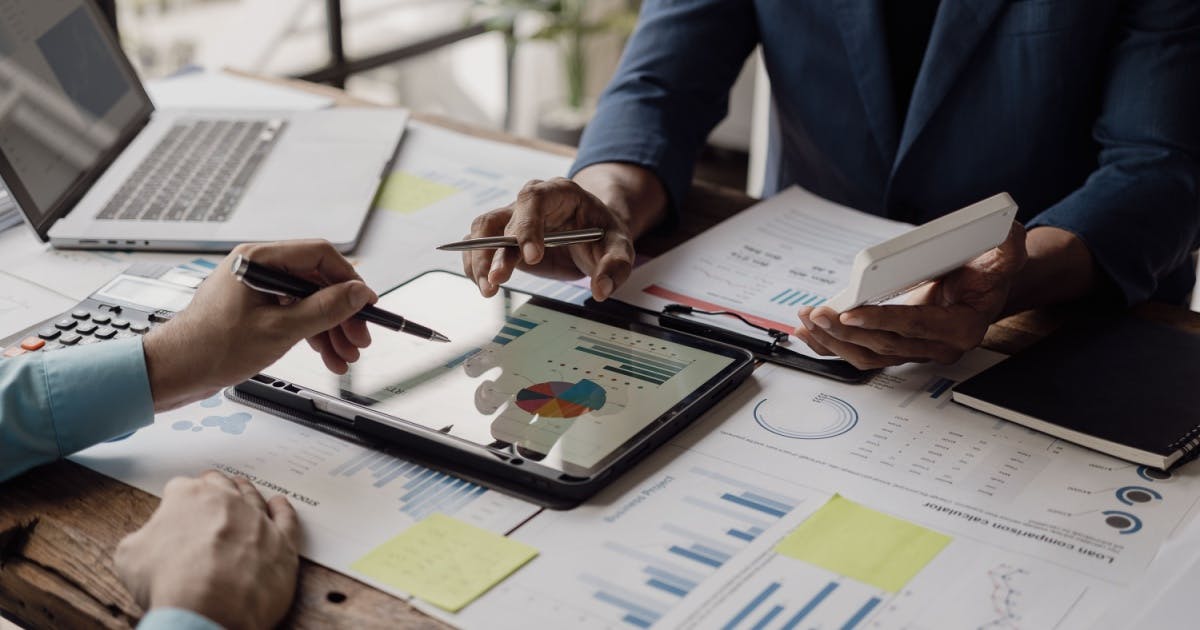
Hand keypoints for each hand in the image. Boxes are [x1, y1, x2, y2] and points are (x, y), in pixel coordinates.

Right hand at [114, 471, 300, 629]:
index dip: (176, 500)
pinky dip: (283, 510)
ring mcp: (257, 519)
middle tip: (210, 491)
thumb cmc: (169, 581)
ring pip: (253, 497)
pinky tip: (280, 504)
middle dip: (213, 487)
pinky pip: (286, 518)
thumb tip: (146, 541)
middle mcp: (227, 500)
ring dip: (246, 492)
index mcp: (188, 497)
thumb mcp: (129, 556)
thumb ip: (141, 538)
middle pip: (220, 485)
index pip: (180, 488)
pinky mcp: (282, 541)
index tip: (176, 508)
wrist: (209, 607)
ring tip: (243, 488)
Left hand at [144, 240, 377, 410]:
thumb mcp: (280, 329)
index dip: (349, 280)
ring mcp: (256, 289)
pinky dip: (312, 334)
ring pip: (308, 301)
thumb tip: (357, 293)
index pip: (319, 256)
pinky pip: (294, 314)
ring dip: (331, 329)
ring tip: (345, 355)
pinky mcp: (255, 309)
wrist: (175, 372)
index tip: (366, 303)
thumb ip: (325, 309)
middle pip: (317, 281)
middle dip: (342, 313)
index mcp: (258, 259)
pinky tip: (327, 354)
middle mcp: (257, 268)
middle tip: (359, 337)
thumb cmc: (210, 347)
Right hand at [462, 177, 635, 300]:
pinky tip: (482, 283)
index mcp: (559, 193)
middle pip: (502, 218)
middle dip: (496, 251)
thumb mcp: (620, 246)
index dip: (528, 226)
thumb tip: (601, 289)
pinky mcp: (505, 239)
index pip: (534, 199)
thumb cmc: (605, 234)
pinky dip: (476, 264)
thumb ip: (615, 266)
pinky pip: (480, 246)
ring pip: (484, 231)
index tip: (532, 256)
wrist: (595, 233)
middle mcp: (531, 202)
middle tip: (498, 278)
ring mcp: (514, 219)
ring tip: (488, 287)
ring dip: (480, 259)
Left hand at [794, 223, 1027, 368]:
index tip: (850, 314)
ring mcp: (915, 351)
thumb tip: (1006, 234)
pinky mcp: (897, 349)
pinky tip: (808, 334)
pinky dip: (832, 346)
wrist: (984, 289)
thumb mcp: (1005, 256)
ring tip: (806, 322)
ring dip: (833, 342)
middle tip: (816, 314)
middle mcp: (937, 347)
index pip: (915, 328)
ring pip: (868, 356)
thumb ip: (1008, 249)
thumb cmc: (988, 272)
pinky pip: (861, 354)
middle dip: (846, 332)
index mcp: (962, 328)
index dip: (883, 321)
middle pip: (884, 346)